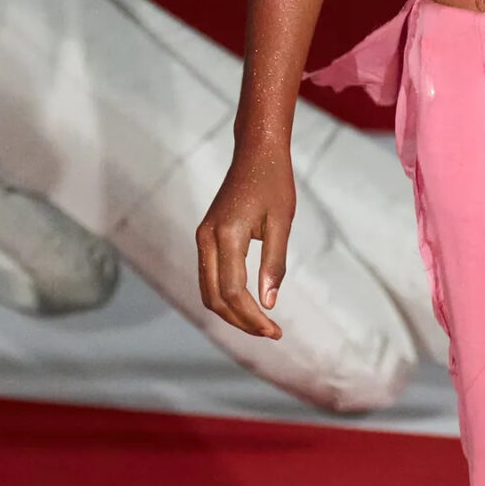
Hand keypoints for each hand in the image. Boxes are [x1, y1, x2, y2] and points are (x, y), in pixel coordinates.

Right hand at [195, 143, 295, 338]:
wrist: (255, 152)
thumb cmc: (274, 183)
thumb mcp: (282, 223)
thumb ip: (274, 264)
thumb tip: (269, 304)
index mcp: (227, 235)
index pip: (233, 291)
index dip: (252, 317)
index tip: (275, 331)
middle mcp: (207, 239)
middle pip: (215, 298)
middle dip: (241, 321)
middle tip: (271, 333)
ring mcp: (202, 238)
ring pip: (208, 291)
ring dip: (231, 313)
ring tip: (261, 324)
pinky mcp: (206, 237)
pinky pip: (209, 277)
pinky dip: (226, 297)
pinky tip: (249, 304)